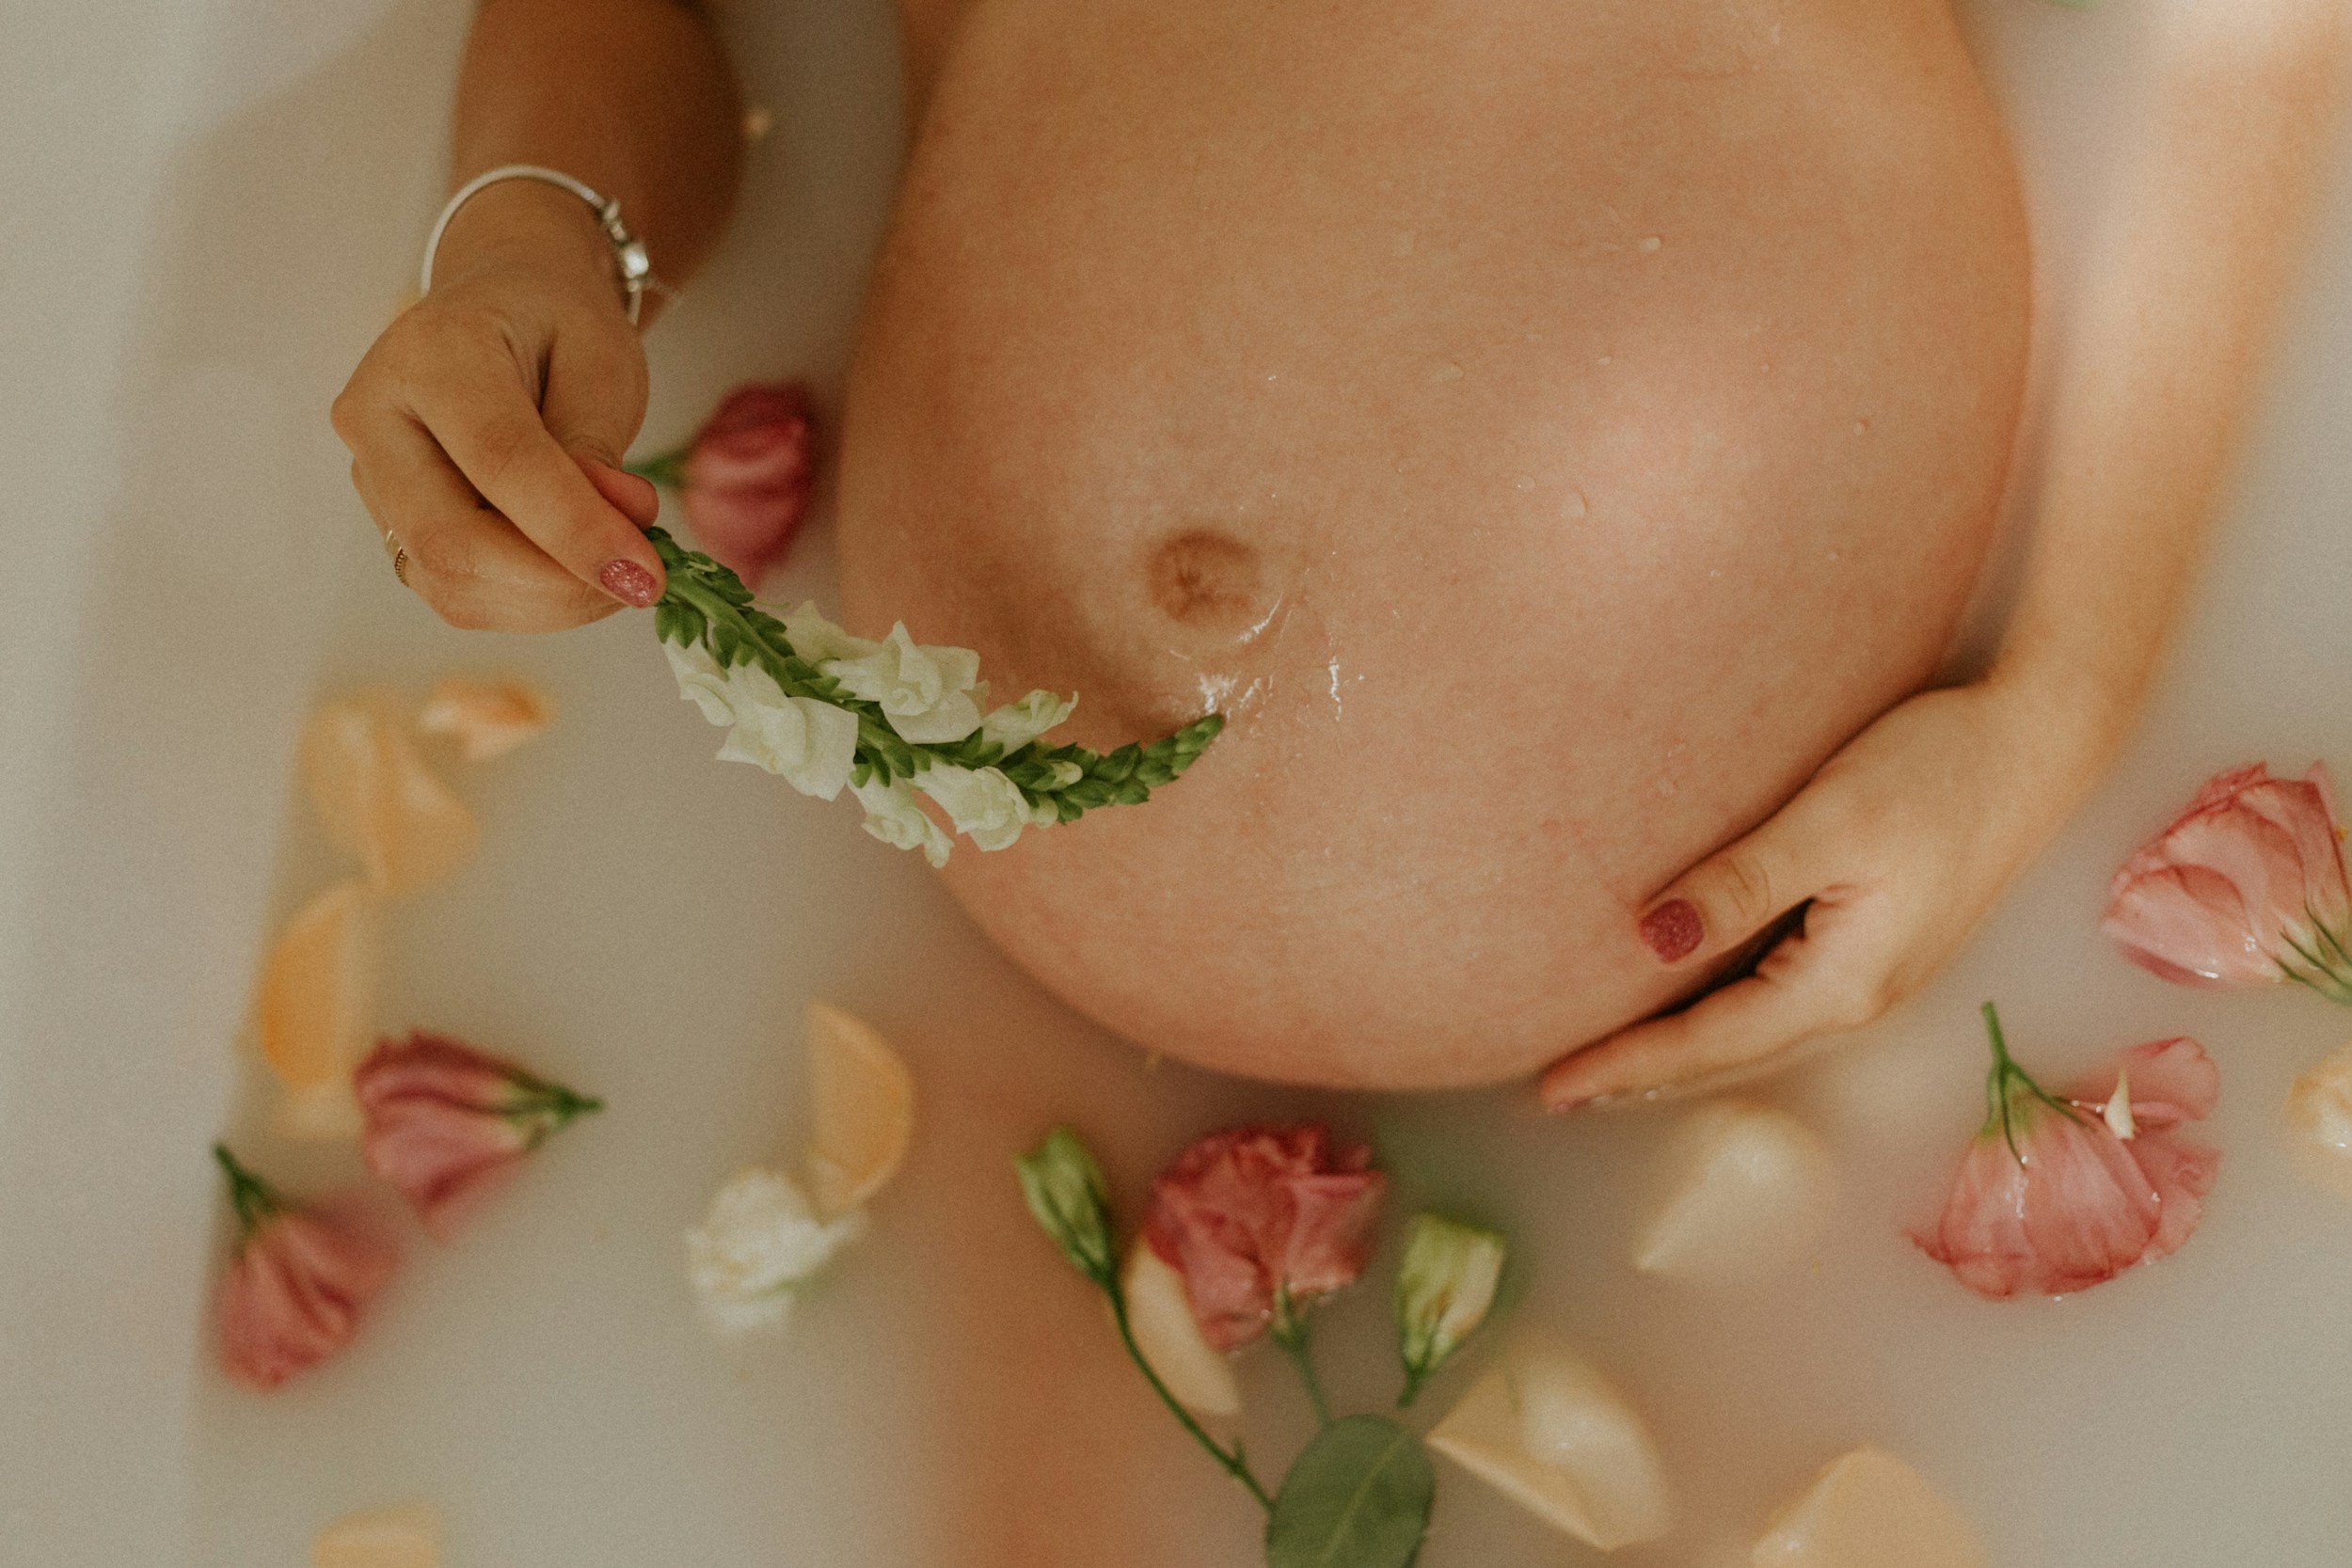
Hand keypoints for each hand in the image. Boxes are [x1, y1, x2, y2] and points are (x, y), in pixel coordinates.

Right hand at [332, 181, 665, 631]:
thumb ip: (597, 448)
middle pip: (453, 544)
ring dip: (552, 603)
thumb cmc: (555, 324)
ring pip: (451, 586)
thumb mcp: (600, 358)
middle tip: (641, 575)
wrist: (501, 305)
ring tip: (614, 562)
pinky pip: (456, 595)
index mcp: (427, 354)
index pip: (501, 461)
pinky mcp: (391, 525)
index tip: (648, 576)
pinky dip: (530, 604)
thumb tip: (608, 549)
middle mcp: (375, 419)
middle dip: (560, 585)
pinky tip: (575, 569)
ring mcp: (372, 480)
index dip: (577, 530)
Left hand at [1539, 676, 2105, 1108]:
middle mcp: (1859, 998)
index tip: (1551, 1086)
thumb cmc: (1941, 769)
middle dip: (1641, 1076)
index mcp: (1843, 984)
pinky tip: (1685, 1001)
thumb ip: (1741, 883)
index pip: (1707, 1043)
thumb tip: (1651, 942)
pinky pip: (1775, 998)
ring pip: (1751, 1031)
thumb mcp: (1830, 822)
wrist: (2044, 741)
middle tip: (1556, 1092)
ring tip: (1605, 1064)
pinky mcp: (1876, 941)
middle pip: (1727, 1055)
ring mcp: (1872, 974)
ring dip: (1678, 1051)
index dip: (1624, 1064)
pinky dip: (1717, 1015)